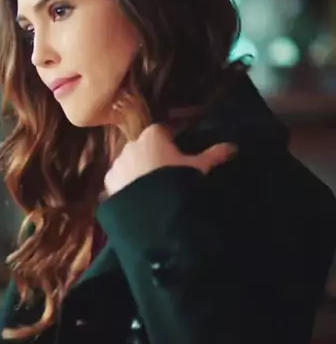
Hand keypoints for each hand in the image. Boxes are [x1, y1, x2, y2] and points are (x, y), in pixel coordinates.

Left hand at [104, 123, 237, 196]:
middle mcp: (132, 143)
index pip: (164, 131)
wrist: (151, 211)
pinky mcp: (109, 181)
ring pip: (131, 162)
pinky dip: (127, 184)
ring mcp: (118, 162)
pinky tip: (138, 197)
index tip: (179, 155)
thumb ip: (214, 155)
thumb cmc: (176, 182)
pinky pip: (120, 179)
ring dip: (138, 170)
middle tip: (166, 175)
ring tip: (151, 189)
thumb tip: (233, 146)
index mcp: (154, 135)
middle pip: (145, 146)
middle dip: (154, 156)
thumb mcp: (198, 169)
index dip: (172, 142)